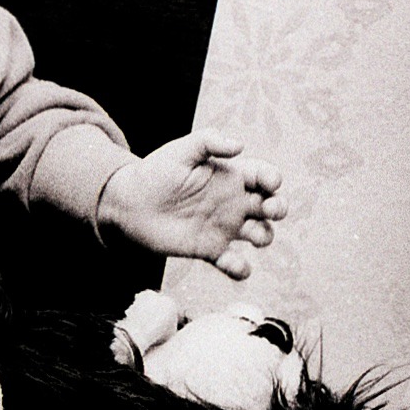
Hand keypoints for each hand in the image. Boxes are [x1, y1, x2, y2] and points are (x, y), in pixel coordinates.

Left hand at [96, 130, 286, 279]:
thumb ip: (209, 141)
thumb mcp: (181, 150)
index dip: (272, 178)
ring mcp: (223, 227)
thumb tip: (239, 145)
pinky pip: (234, 263)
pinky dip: (241, 269)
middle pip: (270, 206)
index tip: (269, 182)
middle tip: (271, 209)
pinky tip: (235, 264)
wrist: (130, 202)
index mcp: (230, 175)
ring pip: (260, 235)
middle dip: (279, 208)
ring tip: (253, 236)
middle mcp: (232, 202)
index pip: (263, 176)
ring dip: (265, 237)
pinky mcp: (210, 249)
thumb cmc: (156, 171)